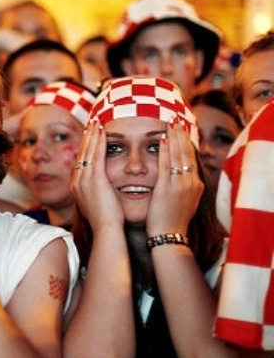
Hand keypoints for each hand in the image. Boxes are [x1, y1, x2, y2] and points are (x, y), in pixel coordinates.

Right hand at [70, 120, 124, 229]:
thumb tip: (103, 189)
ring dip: (92, 134)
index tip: (91, 135)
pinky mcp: (94, 178)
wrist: (106, 230)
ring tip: (96, 121)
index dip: (86, 147)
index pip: (81, 161)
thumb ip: (98, 193)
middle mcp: (77, 180)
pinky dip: (99, 141)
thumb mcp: (99, 204)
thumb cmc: (108, 222)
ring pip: (87, 151)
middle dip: (87, 137)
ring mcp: (83, 179)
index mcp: (77, 186)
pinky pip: (96, 154)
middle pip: (81, 153)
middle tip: (92, 122)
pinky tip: (103, 130)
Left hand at [147, 121, 202, 236]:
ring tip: (170, 124)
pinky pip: (166, 165)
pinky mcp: (167, 189)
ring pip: (178, 156)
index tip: (182, 129)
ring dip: (174, 138)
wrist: (170, 236)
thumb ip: (182, 186)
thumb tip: (178, 175)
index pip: (191, 158)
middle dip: (182, 135)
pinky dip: (164, 151)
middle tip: (177, 120)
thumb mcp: (183, 201)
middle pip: (187, 153)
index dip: (187, 142)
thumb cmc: (171, 221)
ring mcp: (180, 185)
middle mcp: (191, 183)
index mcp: (195, 185)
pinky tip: (161, 140)